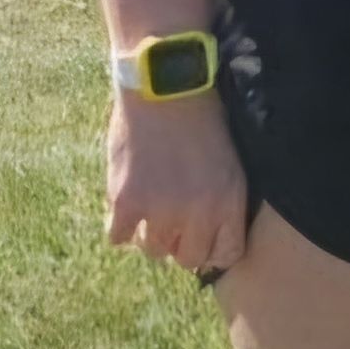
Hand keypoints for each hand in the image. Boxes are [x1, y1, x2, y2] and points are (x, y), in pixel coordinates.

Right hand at [106, 91, 249, 275]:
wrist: (166, 89)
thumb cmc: (202, 119)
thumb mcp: (231, 163)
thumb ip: (223, 202)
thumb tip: (209, 237)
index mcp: (229, 203)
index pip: (227, 254)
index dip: (213, 251)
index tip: (203, 240)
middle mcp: (197, 214)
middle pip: (188, 259)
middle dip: (182, 245)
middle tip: (173, 224)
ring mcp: (160, 210)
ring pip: (153, 251)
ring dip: (150, 235)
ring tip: (149, 210)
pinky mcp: (126, 202)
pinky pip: (118, 238)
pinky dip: (120, 226)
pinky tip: (126, 207)